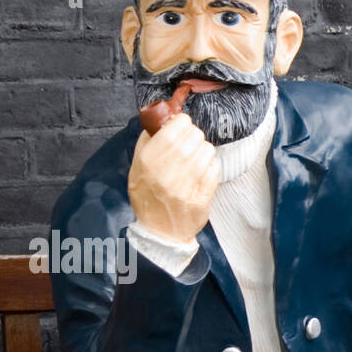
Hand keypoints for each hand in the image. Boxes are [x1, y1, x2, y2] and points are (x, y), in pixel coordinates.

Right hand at [126, 111, 219, 243]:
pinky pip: (214, 169)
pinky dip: (211, 165)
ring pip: (207, 150)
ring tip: (196, 158)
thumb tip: (163, 119)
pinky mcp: (201, 198)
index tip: (182, 125)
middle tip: (190, 142)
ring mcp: (186, 187)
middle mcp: (167, 173)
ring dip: (203, 150)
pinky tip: (203, 170)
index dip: (182, 122)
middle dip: (194, 135)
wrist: (159, 231)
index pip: (175, 128)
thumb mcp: (137, 167)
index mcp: (149, 161)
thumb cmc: (148, 196)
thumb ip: (147, 141)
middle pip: (193, 136)